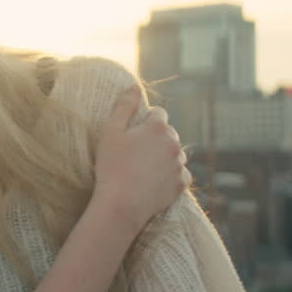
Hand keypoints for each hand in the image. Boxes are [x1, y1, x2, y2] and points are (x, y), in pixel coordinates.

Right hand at [93, 85, 190, 222]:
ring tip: (144, 169)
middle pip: (169, 134)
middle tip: (136, 154)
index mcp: (157, 127)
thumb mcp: (111, 131)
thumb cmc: (112, 166)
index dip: (144, 121)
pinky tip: (155, 181)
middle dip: (156, 139)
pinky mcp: (181, 184)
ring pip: (175, 154)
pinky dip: (171, 176)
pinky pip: (181, 175)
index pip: (158, 113)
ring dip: (165, 157)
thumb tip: (135, 86)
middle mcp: (174, 143)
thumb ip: (124, 106)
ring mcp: (180, 164)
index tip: (133, 134)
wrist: (121, 204)